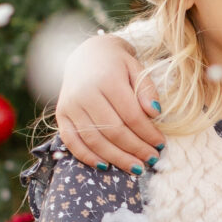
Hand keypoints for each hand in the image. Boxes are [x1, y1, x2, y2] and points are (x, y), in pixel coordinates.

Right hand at [55, 30, 164, 172]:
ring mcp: (70, 105)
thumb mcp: (136, 68)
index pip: (131, 115)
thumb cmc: (116, 63)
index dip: (147, 134)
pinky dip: (87, 156)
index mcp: (107, 79)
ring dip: (116, 158)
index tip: (161, 144)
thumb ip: (146, 89)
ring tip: (135, 167)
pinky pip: (71, 141)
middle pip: (113, 131)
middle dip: (135, 149)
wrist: (85, 54)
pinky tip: (105, 166)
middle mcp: (85, 93)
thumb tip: (155, 113)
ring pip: (94, 140)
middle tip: (151, 159)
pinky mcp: (61, 114)